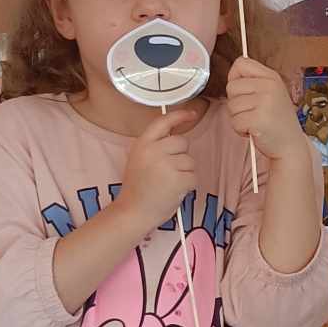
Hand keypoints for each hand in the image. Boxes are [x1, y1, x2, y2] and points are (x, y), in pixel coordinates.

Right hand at [119, 106, 200, 229]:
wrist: (133, 212)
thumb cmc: (138, 189)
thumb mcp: (138, 159)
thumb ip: (154, 146)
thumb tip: (176, 136)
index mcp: (142, 144)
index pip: (163, 122)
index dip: (180, 116)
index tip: (191, 114)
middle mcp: (154, 150)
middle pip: (183, 142)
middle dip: (181, 156)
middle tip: (168, 171)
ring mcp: (166, 164)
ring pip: (190, 160)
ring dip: (184, 172)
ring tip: (168, 183)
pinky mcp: (178, 179)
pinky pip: (194, 176)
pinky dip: (188, 185)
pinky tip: (174, 191)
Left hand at [226, 56, 303, 165]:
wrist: (290, 145)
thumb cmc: (277, 121)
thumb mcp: (271, 93)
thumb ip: (254, 82)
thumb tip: (232, 77)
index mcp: (272, 77)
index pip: (241, 64)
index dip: (236, 78)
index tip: (245, 92)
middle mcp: (269, 86)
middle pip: (231, 86)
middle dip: (236, 102)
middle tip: (253, 112)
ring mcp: (265, 102)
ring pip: (231, 105)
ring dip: (238, 118)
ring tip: (255, 121)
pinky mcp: (258, 119)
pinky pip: (234, 121)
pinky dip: (240, 130)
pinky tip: (254, 130)